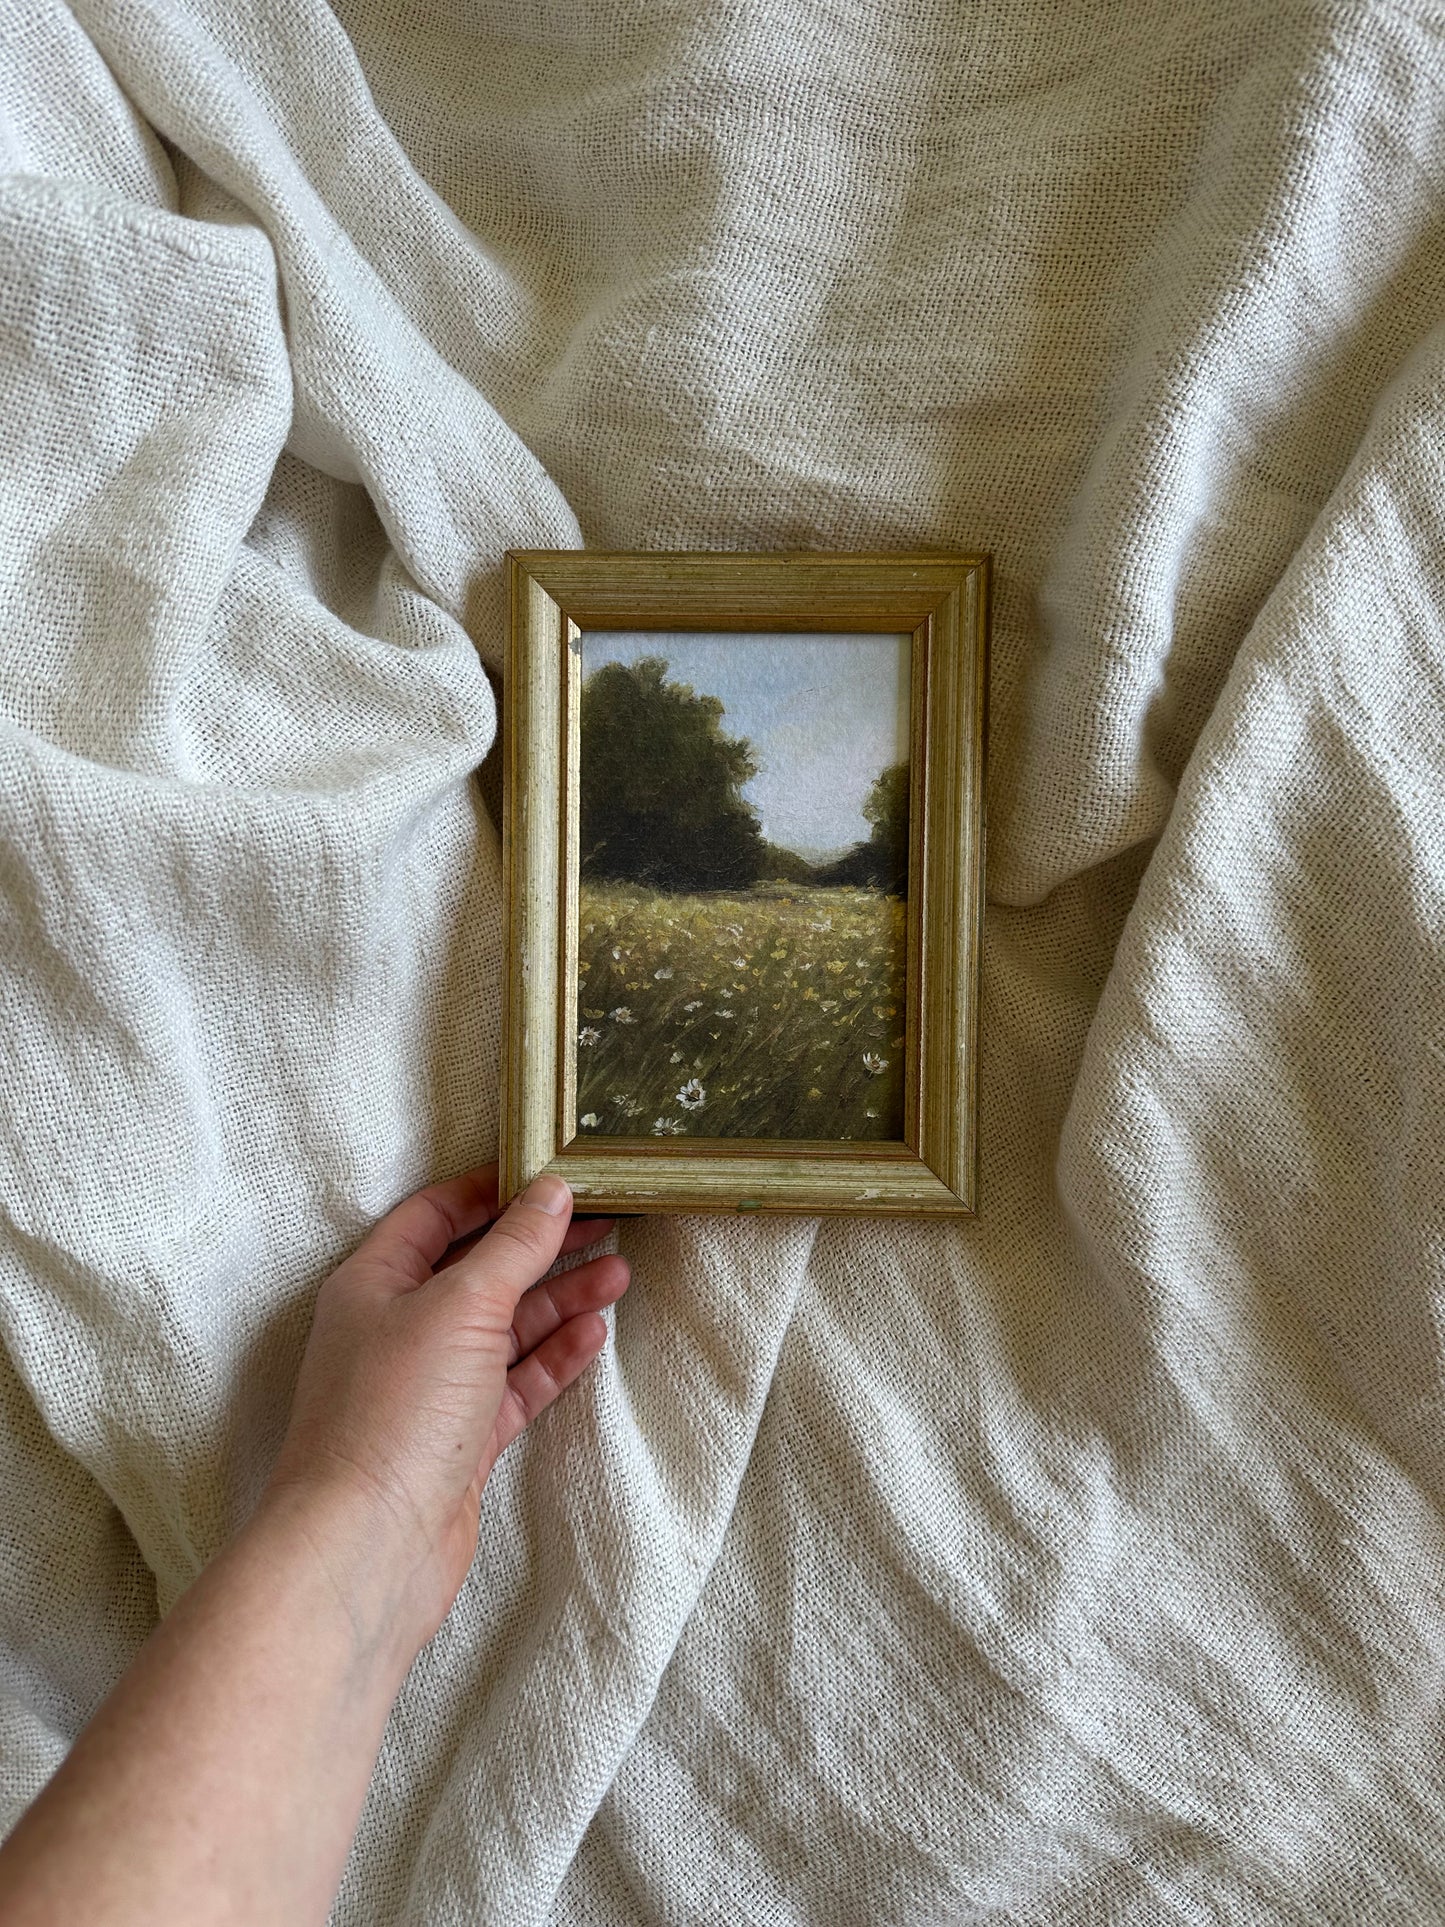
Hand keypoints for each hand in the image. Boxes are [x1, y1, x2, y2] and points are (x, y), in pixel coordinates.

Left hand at [261, 1165, 627, 1653]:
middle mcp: (396, 1330)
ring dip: (558, 1300)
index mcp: (374, 1282)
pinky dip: (553, 1356)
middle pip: (478, 1270)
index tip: (554, 1175)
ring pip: (503, 1328)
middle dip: (540, 1246)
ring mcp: (429, 1388)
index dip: (494, 1191)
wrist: (368, 1546)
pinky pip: (514, 1383)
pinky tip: (593, 1333)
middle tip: (607, 1222)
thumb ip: (512, 1246)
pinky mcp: (459, 1440)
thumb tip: (551, 1191)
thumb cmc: (395, 1414)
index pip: (436, 1214)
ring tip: (620, 1274)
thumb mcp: (462, 1307)